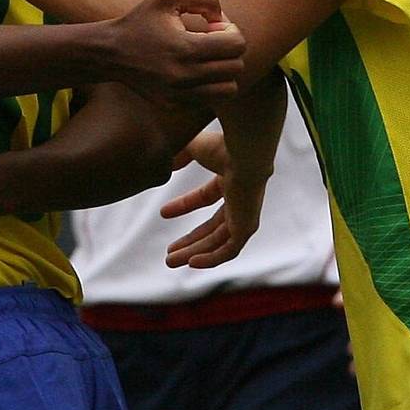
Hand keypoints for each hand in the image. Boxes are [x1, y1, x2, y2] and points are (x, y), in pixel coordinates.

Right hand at [101, 0, 244, 106]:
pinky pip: (210, 100)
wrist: (110, 53)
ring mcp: (180, 95)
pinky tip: (194, 71)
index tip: (214, 26)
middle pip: (236, 67)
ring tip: (207, 58)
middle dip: (230, 50)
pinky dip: (209, 86)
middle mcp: (185, 77)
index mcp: (186, 48)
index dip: (232, 30)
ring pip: (229, 90)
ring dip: (224, 72)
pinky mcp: (175, 106)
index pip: (236, 45)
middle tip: (211, 41)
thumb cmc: (141, 20)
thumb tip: (223, 17)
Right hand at [160, 126, 270, 269]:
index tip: (163, 213)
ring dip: (194, 253)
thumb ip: (179, 154)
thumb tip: (167, 163)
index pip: (206, 197)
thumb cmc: (222, 146)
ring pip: (218, 242)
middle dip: (189, 240)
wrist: (244, 154)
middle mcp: (240, 199)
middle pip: (212, 227)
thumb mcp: (192, 147)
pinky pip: (229, 250)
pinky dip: (211, 259)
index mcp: (230, 178)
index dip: (183, 206)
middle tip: (169, 252)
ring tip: (170, 261)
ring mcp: (245, 215)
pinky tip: (192, 263)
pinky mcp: (247, 227)